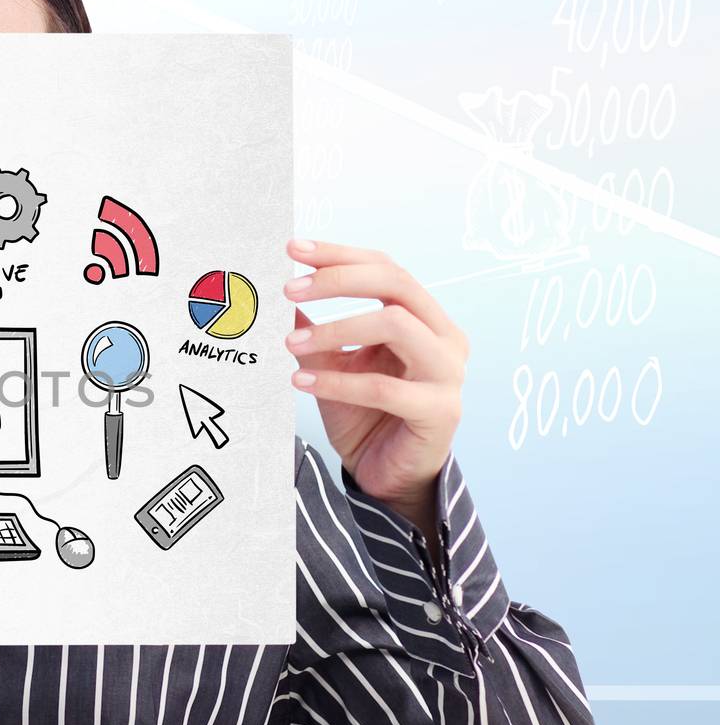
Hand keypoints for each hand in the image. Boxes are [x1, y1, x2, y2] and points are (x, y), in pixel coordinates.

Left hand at [282, 239, 466, 549]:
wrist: (386, 475)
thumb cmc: (363, 415)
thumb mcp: (331, 364)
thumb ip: (312, 331)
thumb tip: (276, 295)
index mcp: (424, 318)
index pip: (386, 268)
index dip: (340, 255)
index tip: (293, 249)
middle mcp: (444, 337)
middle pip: (396, 283)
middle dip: (338, 279)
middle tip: (290, 289)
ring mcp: (449, 373)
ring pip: (395, 324)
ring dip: (336, 328)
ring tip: (290, 344)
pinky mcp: (441, 411)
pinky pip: (385, 386)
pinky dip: (337, 381)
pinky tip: (301, 381)